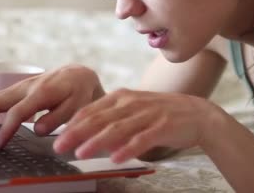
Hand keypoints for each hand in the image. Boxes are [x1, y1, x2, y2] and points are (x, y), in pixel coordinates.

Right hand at [0, 64, 104, 148]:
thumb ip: (58, 118)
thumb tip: (37, 129)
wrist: (78, 74)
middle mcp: (26, 87)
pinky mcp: (18, 89)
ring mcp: (19, 86)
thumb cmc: (79, 92)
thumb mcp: (77, 105)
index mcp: (41, 92)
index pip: (16, 112)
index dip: (5, 130)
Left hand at [53, 89, 215, 162]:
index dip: (72, 124)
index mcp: (121, 96)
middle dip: (77, 133)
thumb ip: (110, 118)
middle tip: (59, 146)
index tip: (56, 137)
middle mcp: (132, 102)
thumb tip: (83, 134)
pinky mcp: (163, 126)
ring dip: (97, 141)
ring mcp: (147, 114)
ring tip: (81, 153)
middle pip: (99, 118)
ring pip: (117, 128)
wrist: (197, 113)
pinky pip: (143, 138)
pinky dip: (128, 148)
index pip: (91, 110)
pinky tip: (116, 158)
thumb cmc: (159, 114)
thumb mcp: (132, 109)